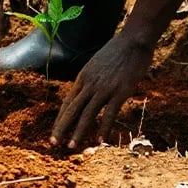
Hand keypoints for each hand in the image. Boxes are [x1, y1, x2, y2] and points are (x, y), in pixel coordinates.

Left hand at [51, 34, 152, 149]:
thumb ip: (93, 78)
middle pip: (72, 109)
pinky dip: (103, 128)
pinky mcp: (119, 91)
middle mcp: (90, 83)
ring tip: (71, 147)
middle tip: (53, 143)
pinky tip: (99, 141)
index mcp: (83, 77)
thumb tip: (90, 90)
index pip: (68, 102)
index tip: (55, 131)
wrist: (133, 40)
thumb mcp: (98, 63)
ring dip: (78, 132)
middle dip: (61, 127)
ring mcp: (104, 88)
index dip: (60, 118)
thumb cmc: (118, 50)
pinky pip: (109, 113)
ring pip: (87, 114)